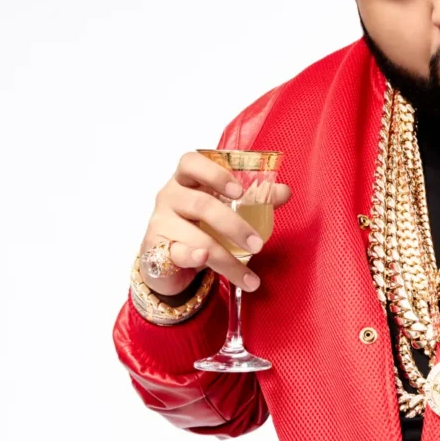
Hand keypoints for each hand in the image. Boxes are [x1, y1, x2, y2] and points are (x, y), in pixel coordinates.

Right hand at [139, 151, 291, 295]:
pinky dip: (192, 257)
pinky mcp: (155, 248)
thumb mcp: (227, 209)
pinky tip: (204, 260)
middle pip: (201, 204)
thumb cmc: (201, 224)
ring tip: (249, 277)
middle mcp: (170, 196)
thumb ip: (256, 199)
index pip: (192, 163)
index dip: (216, 174)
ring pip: (196, 237)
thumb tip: (284, 191)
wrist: (172, 261)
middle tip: (258, 244)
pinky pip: (177, 253)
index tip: (239, 191)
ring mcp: (161, 222)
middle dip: (234, 226)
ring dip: (227, 259)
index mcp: (188, 179)